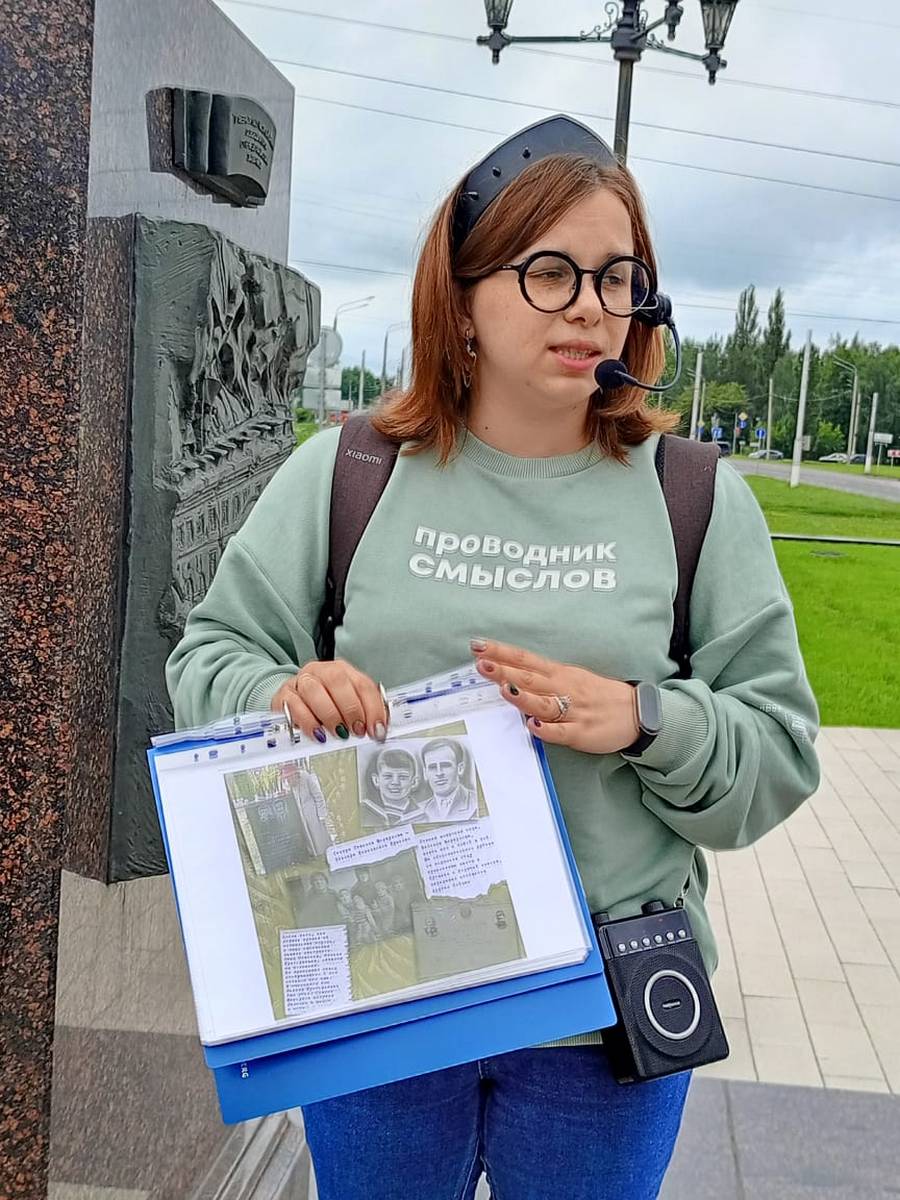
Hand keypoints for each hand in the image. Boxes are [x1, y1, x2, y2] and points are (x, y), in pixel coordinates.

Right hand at [272, 660, 388, 743]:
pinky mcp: (284, 695)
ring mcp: (300, 681)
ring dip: (330, 715)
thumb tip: (379, 730)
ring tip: (339, 733)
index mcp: (342, 670)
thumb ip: (363, 713)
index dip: (373, 708)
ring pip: (314, 690)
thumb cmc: (324, 704)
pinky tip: (318, 734)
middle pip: (337, 681)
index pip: (362, 684)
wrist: (292, 699)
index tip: (377, 729)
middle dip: (351, 709)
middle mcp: (321, 671)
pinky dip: (309, 722)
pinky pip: (295, 705)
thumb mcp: (346, 706)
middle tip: (357, 730)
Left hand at [470, 638, 639, 754]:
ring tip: (504, 688)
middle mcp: (564, 689)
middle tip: (482, 663)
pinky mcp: (581, 732)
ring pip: (545, 703)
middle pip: (530, 678)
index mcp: (559, 674)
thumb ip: (540, 678)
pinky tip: (533, 726)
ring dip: (524, 697)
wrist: (636, 712)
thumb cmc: (597, 695)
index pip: (525, 659)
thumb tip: (506, 674)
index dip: (501, 652)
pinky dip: (547, 729)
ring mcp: (573, 711)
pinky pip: (562, 731)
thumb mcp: (570, 678)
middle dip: (505, 670)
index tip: (478, 646)